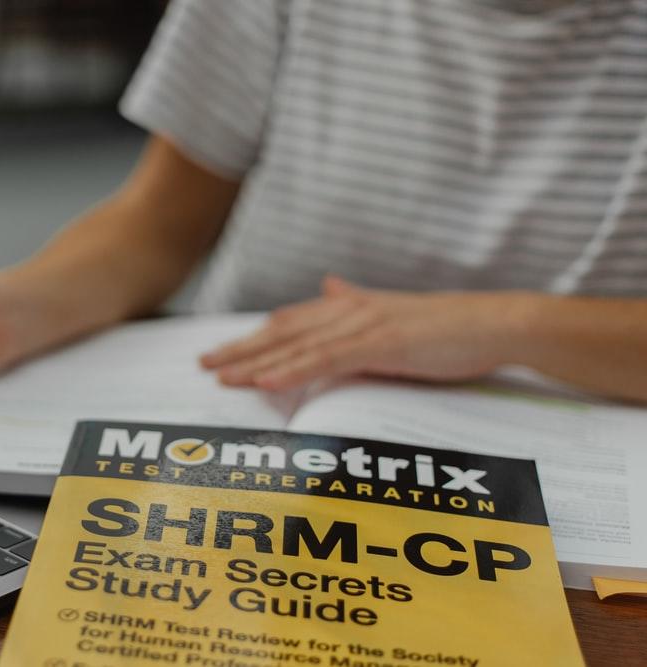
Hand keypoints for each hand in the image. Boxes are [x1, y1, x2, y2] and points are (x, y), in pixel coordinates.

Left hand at [200, 276, 525, 390]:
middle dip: (239, 350)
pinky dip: (293, 371)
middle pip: (281, 333)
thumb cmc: (444, 327)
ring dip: (255, 363)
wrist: (493, 323)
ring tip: (221, 378)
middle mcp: (347, 310)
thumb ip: (355, 303)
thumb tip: (329, 285)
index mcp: (348, 307)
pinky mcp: (381, 343)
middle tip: (202, 366)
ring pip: (297, 347)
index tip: (219, 353)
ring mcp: (363, 325)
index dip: (251, 339)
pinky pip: (327, 361)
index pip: (287, 324)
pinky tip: (266, 383)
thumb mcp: (390, 314)